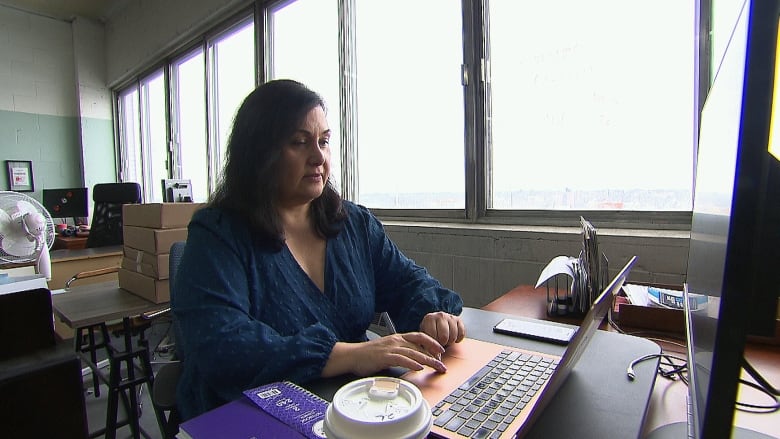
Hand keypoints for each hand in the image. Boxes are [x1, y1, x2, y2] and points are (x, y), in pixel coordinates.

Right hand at [324, 332, 445, 377]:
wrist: (352, 355)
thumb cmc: (369, 354)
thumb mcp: (388, 349)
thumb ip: (401, 351)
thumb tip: (415, 358)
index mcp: (398, 337)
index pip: (420, 336)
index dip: (432, 342)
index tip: (440, 350)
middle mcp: (396, 340)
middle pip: (420, 346)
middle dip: (434, 355)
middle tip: (442, 364)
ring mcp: (390, 348)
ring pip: (414, 353)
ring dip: (427, 360)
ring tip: (436, 367)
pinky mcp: (384, 357)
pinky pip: (401, 359)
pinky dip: (412, 363)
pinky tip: (419, 367)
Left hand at [419, 312, 465, 346]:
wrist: (436, 322)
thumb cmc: (429, 331)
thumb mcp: (425, 336)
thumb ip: (427, 345)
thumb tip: (436, 358)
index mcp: (429, 319)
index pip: (433, 335)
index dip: (434, 344)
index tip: (433, 345)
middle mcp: (440, 316)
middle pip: (444, 337)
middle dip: (442, 343)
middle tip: (440, 343)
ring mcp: (450, 317)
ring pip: (453, 336)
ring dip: (450, 341)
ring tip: (445, 340)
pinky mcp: (458, 320)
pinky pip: (461, 334)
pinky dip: (458, 339)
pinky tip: (452, 338)